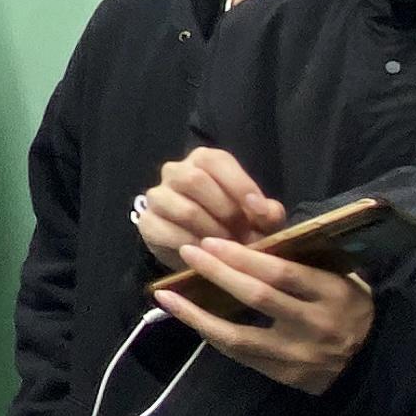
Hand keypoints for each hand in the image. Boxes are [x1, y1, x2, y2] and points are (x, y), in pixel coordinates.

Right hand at [140, 147, 282, 268]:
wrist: (200, 248)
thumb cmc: (232, 223)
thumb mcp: (256, 217)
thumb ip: (267, 212)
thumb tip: (268, 212)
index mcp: (204, 160)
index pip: (216, 161)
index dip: (239, 184)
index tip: (259, 211)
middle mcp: (176, 171)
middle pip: (195, 180)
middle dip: (225, 211)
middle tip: (243, 234)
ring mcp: (157, 196)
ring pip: (183, 209)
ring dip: (210, 231)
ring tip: (226, 247)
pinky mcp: (147, 222)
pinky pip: (167, 232)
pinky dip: (191, 245)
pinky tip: (205, 255)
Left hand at [156, 236, 377, 394]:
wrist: (370, 360)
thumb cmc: (348, 305)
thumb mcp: (339, 276)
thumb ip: (303, 256)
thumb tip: (256, 227)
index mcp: (333, 293)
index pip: (282, 272)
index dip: (243, 256)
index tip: (211, 242)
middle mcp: (317, 325)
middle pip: (258, 297)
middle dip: (219, 273)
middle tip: (189, 253)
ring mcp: (299, 355)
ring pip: (240, 335)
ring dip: (199, 314)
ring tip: (168, 294)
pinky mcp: (285, 376)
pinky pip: (241, 355)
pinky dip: (212, 334)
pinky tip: (190, 318)